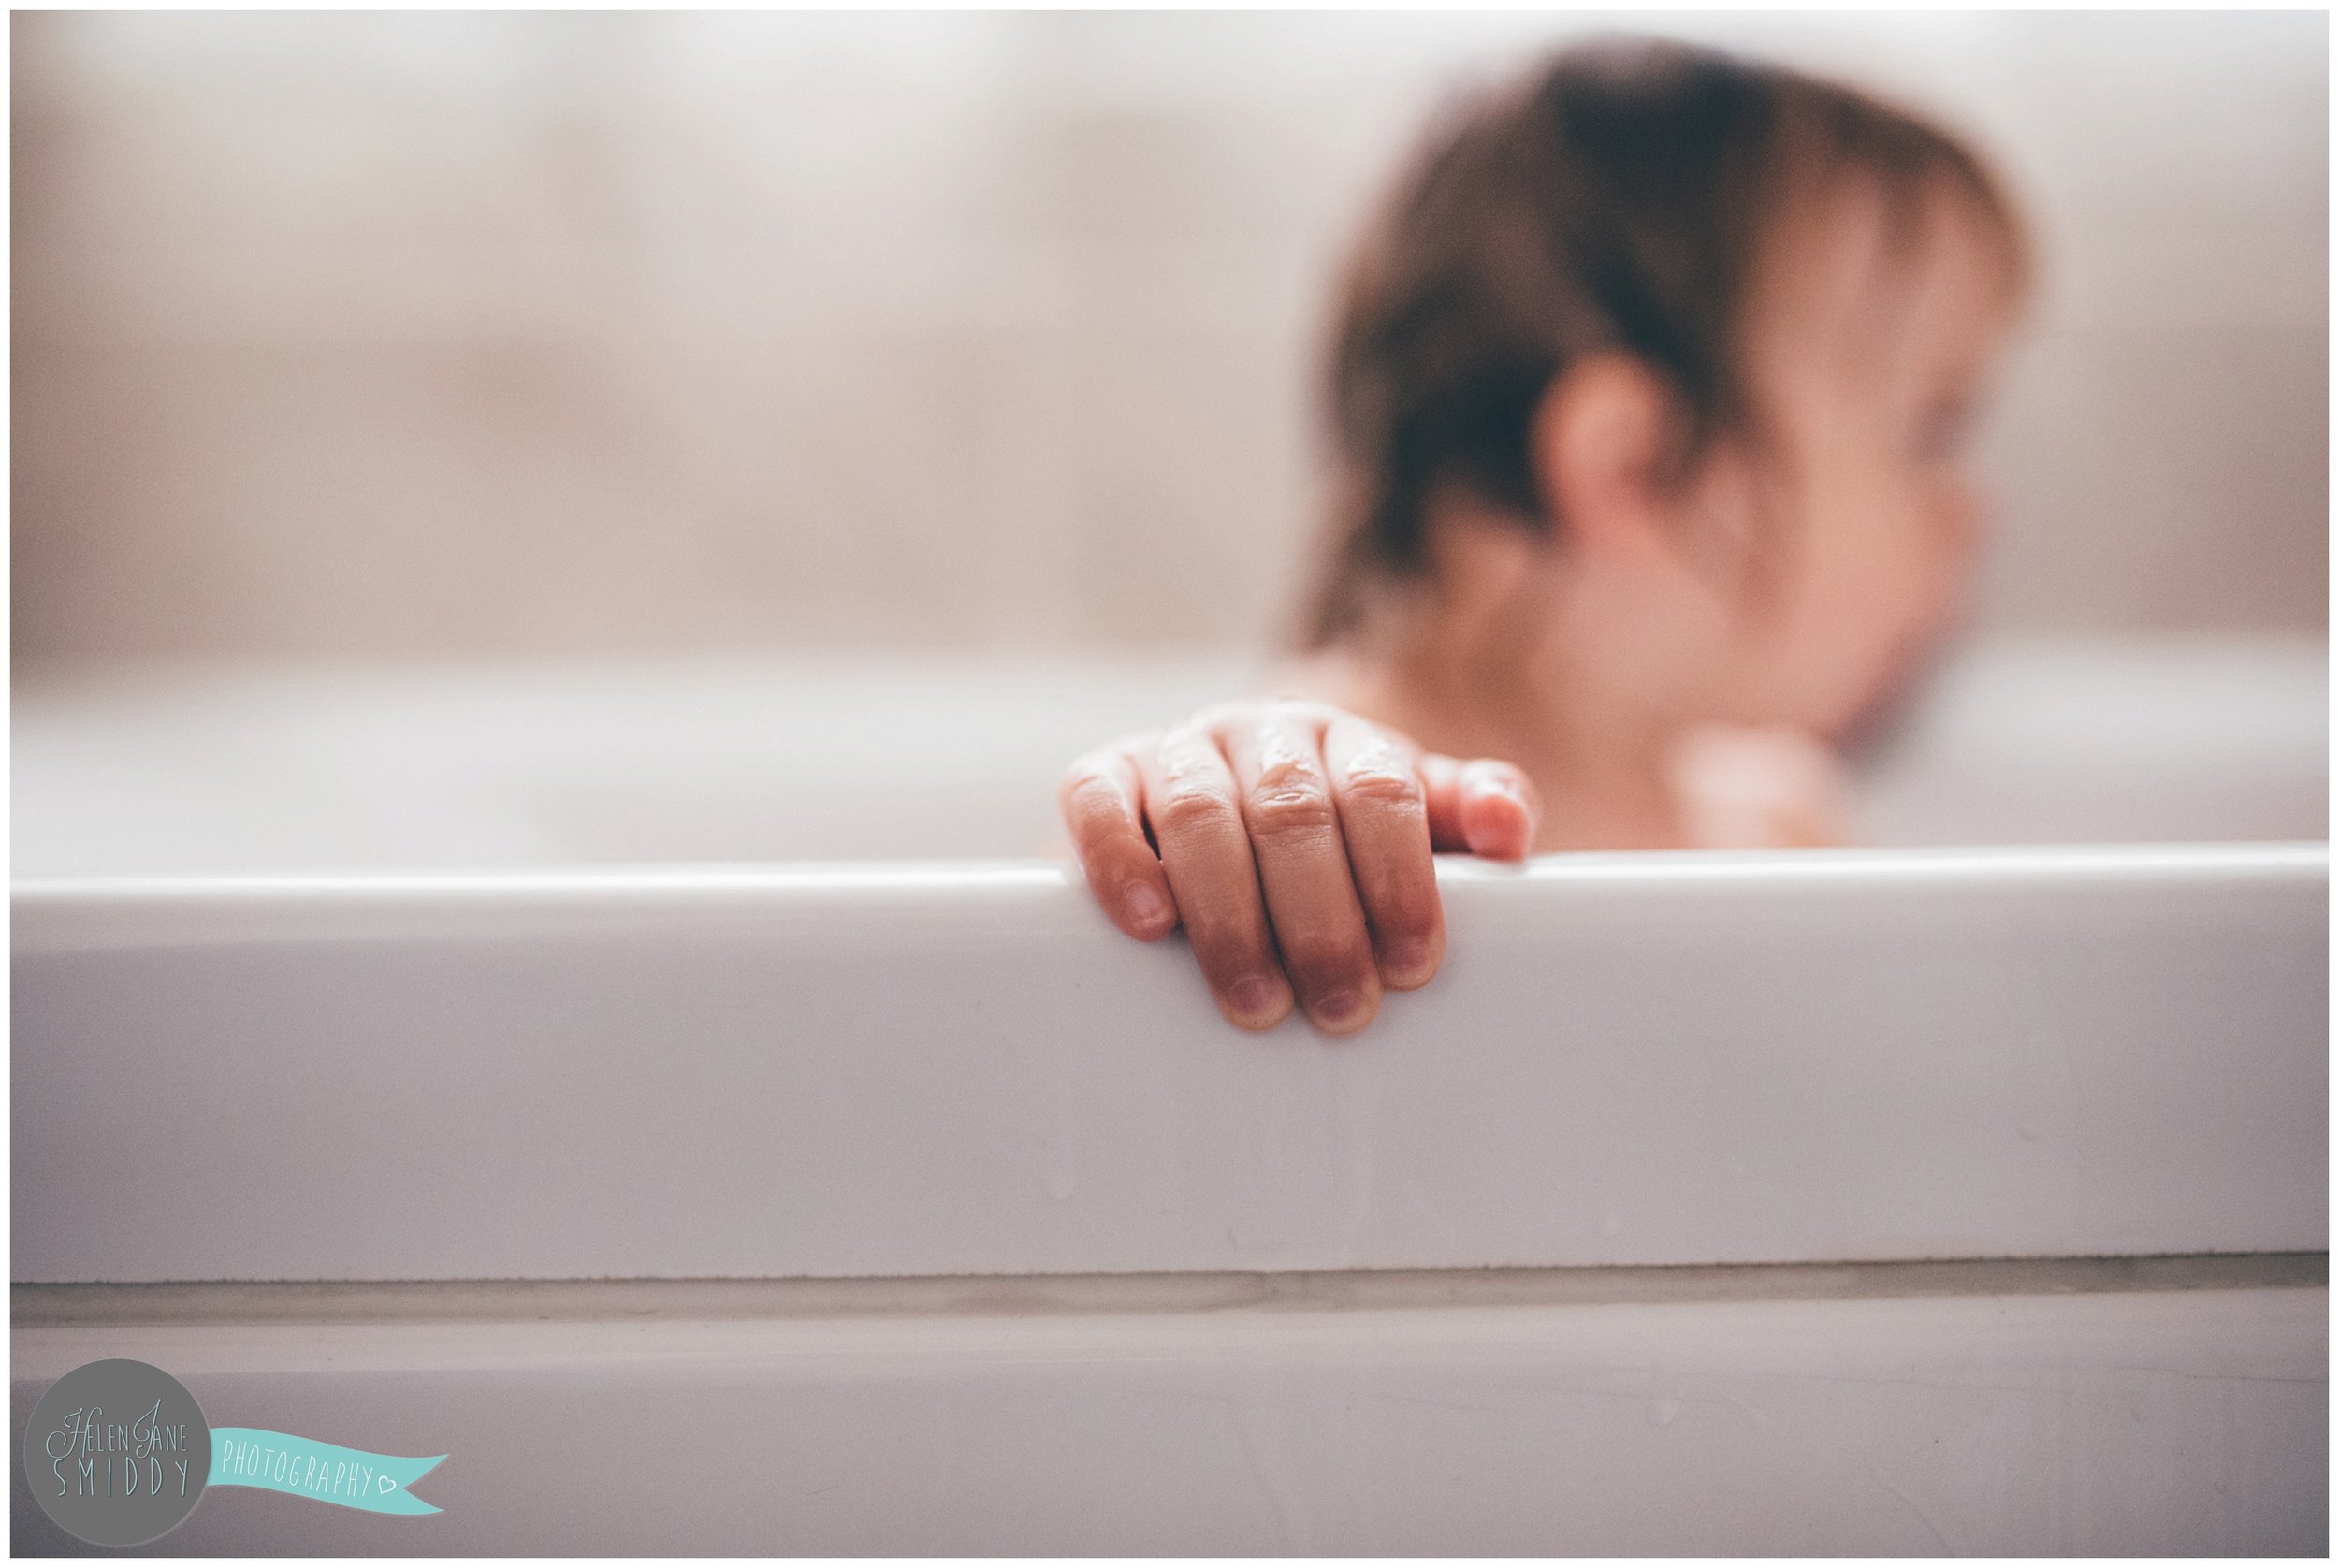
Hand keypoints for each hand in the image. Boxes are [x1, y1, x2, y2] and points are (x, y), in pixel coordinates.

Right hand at [1058, 698, 1539, 1035]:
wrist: (1212, 847)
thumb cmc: (1333, 861)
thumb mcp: (1410, 840)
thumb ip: (1465, 824)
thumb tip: (1506, 826)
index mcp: (1345, 743)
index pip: (1381, 791)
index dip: (1398, 879)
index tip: (1411, 966)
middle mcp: (1262, 733)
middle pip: (1293, 812)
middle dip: (1322, 919)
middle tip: (1341, 1008)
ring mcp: (1178, 751)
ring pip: (1201, 813)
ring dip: (1231, 915)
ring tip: (1258, 1003)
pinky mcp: (1102, 776)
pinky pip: (1099, 800)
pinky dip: (1121, 859)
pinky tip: (1149, 923)